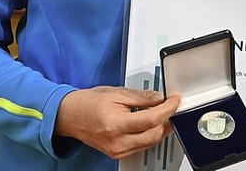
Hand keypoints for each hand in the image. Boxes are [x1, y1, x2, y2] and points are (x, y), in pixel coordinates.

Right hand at [55, 86, 179, 158]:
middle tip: (173, 106)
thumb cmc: (89, 103)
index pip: (152, 120)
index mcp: (116, 125)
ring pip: (150, 143)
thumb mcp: (118, 93)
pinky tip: (152, 123)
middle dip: (168, 120)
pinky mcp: (117, 153)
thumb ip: (142, 97)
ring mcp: (117, 150)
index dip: (168, 109)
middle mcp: (117, 142)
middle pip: (154, 135)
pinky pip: (141, 146)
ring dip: (161, 128)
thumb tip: (160, 98)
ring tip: (165, 113)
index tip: (175, 100)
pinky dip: (150, 134)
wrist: (70, 116)